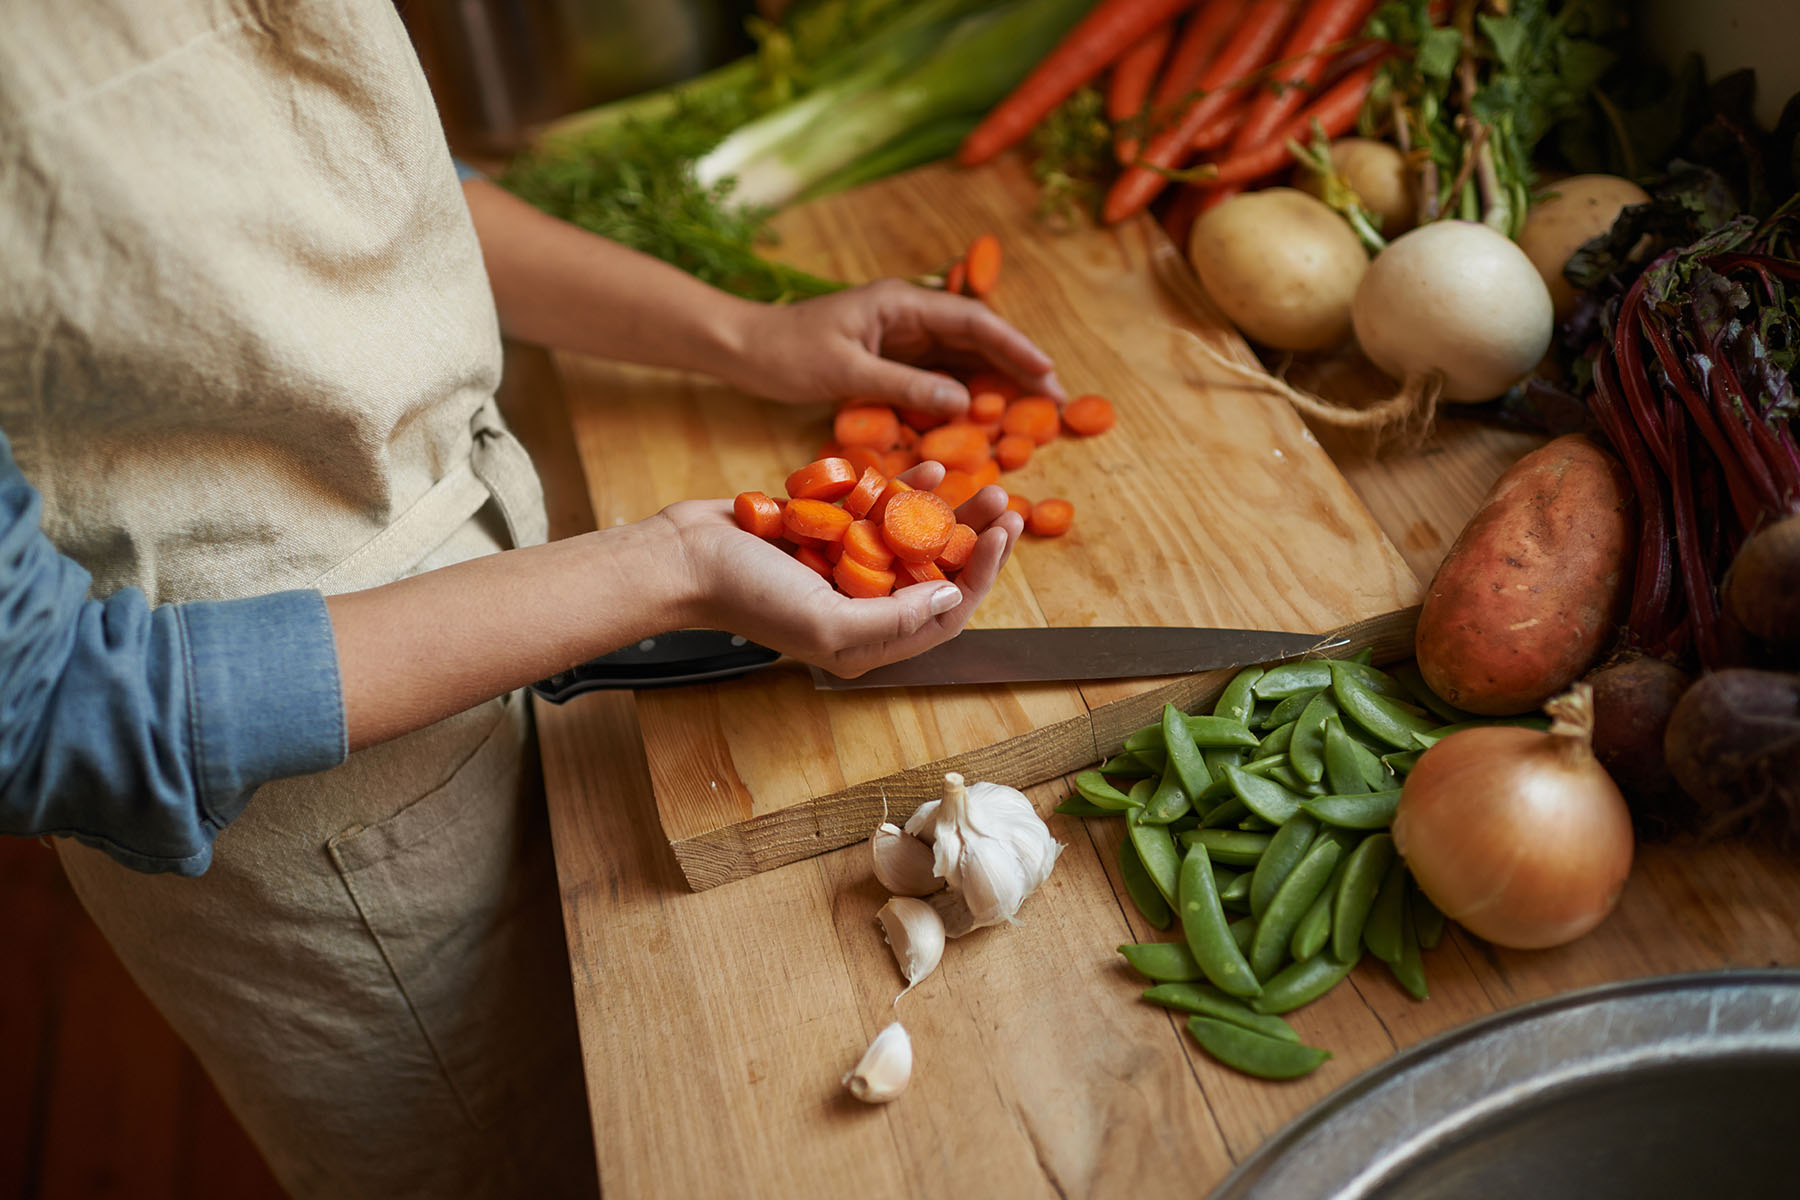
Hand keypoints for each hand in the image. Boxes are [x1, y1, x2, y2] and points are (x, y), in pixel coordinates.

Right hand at [660, 463, 1024, 676]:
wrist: (683, 556)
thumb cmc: (746, 596)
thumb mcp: (827, 623)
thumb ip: (894, 620)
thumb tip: (952, 598)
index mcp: (867, 642)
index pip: (944, 615)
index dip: (980, 576)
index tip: (1002, 536)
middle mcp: (863, 606)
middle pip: (938, 574)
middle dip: (975, 540)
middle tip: (1005, 504)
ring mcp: (846, 564)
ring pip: (916, 537)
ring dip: (950, 511)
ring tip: (981, 482)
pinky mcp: (829, 527)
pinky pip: (880, 508)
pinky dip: (906, 489)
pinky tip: (930, 469)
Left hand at [721, 280, 1063, 418]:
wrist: (743, 348)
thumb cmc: (785, 353)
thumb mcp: (846, 372)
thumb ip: (906, 384)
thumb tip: (964, 403)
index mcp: (902, 303)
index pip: (974, 322)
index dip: (1016, 348)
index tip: (1048, 373)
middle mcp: (910, 314)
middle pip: (978, 339)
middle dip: (1020, 367)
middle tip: (1058, 401)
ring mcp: (902, 336)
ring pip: (964, 358)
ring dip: (999, 382)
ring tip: (1036, 411)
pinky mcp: (892, 358)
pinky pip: (939, 375)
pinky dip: (966, 394)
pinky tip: (987, 417)